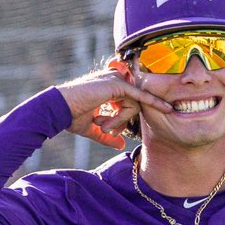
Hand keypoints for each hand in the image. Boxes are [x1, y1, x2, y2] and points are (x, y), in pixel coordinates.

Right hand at [54, 65, 171, 150]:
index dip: (121, 120)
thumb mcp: (93, 128)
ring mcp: (115, 79)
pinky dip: (143, 108)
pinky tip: (165, 108)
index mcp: (107, 87)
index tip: (108, 132)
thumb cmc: (70, 116)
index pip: (126, 103)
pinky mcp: (117, 83)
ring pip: (134, 103)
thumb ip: (108, 135)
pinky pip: (137, 99)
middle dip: (123, 121)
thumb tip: (121, 145)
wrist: (58, 109)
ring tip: (103, 126)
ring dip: (120, 120)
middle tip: (107, 131)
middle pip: (133, 103)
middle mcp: (112, 79)